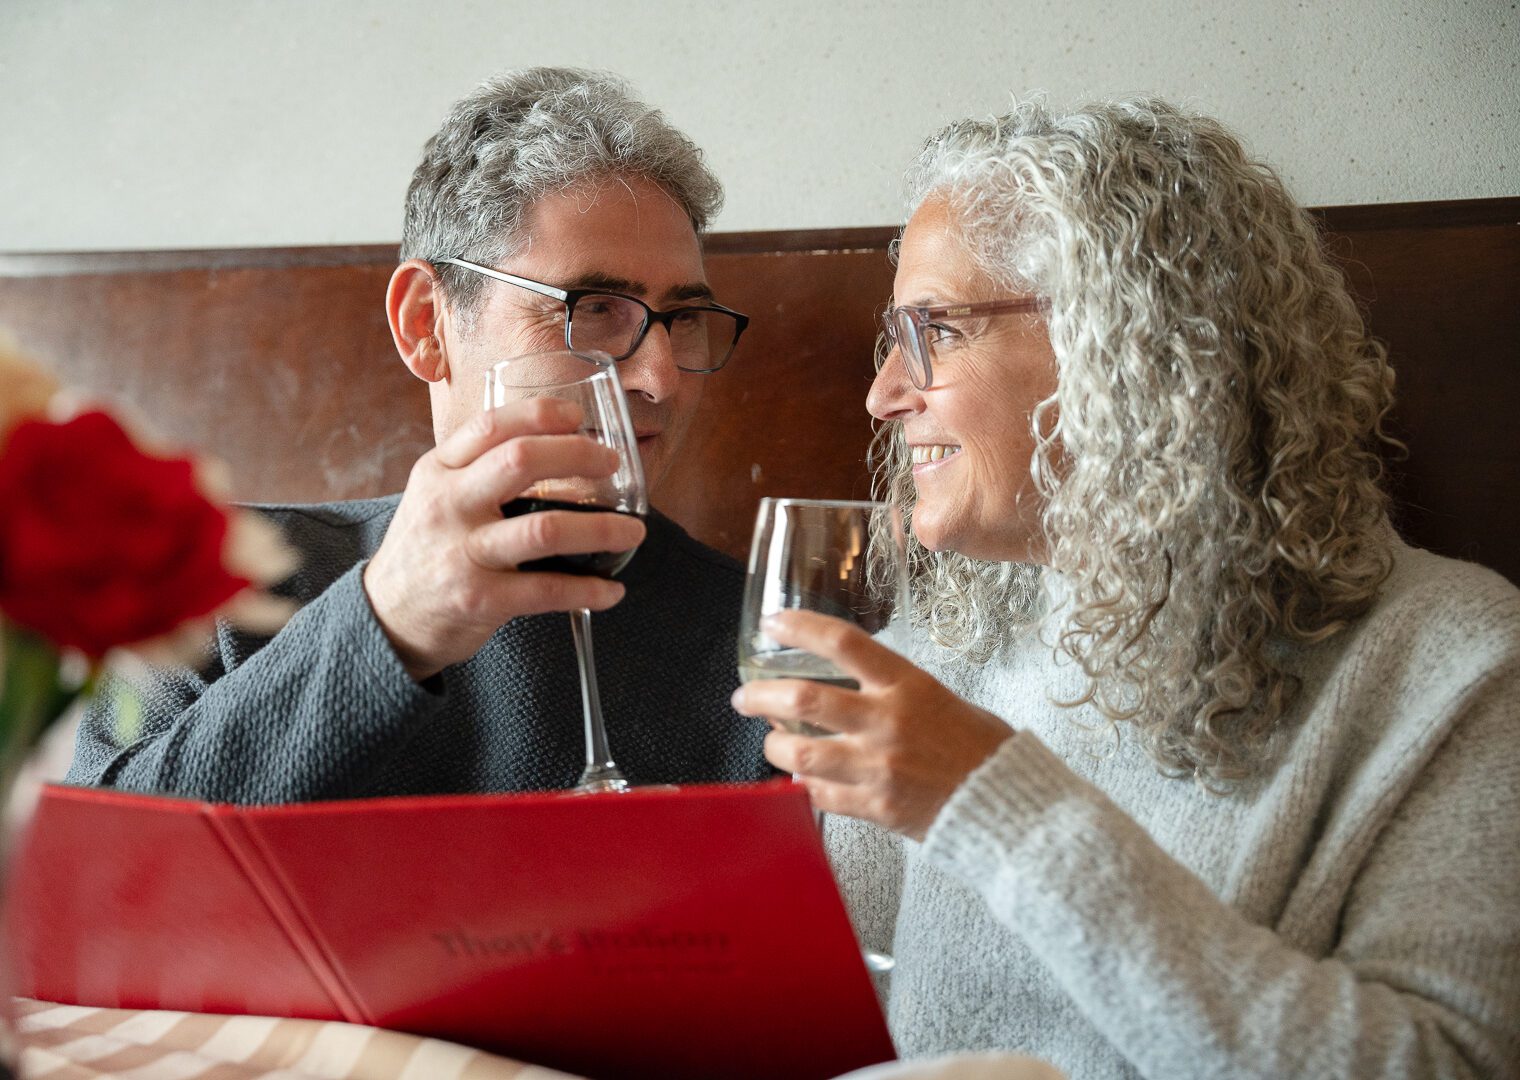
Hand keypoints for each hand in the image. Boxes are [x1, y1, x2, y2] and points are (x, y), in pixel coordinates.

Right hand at [363, 399, 645, 680]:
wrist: (387, 617)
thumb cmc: (427, 549)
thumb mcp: (435, 495)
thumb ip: (478, 468)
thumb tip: (552, 444)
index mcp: (439, 471)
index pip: (491, 426)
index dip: (540, 414)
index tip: (577, 416)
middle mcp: (449, 506)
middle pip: (521, 461)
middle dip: (578, 455)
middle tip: (611, 464)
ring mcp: (463, 554)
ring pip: (546, 529)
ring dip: (602, 529)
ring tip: (634, 531)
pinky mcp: (479, 599)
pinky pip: (547, 590)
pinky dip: (588, 590)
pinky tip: (612, 589)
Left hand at [731, 610, 1013, 839]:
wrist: (1005, 803)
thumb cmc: (978, 746)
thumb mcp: (938, 698)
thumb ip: (890, 691)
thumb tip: (840, 689)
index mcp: (908, 685)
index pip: (844, 643)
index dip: (800, 628)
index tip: (772, 623)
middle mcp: (888, 722)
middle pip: (805, 699)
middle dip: (761, 696)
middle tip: (744, 697)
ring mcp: (879, 767)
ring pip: (800, 752)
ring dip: (774, 746)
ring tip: (771, 741)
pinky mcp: (875, 808)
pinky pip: (819, 795)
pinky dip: (804, 785)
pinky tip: (803, 778)